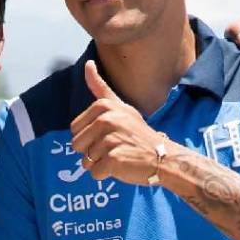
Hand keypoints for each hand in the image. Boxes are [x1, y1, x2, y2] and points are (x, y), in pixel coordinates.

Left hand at [70, 61, 167, 184]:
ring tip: (119, 156)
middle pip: (76, 145)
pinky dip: (106, 174)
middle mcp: (106, 120)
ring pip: (85, 161)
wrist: (164, 157)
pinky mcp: (113, 159)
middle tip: (115, 148)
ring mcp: (110, 140)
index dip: (89, 137)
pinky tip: (122, 166)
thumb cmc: (139, 134)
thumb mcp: (122, 107)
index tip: (109, 135)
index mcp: (104, 107)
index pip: (75, 129)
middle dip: (92, 152)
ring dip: (100, 164)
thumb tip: (87, 64)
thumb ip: (101, 88)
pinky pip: (95, 173)